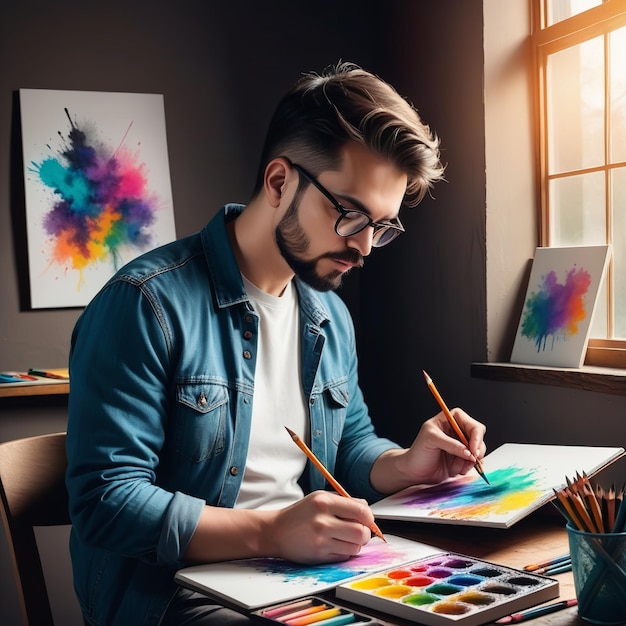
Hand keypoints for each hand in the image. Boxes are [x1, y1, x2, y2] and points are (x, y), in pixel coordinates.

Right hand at [265, 491, 373, 563]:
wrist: (275, 531)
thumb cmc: (300, 514)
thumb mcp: (319, 498)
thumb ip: (344, 501)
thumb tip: (367, 510)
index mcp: (324, 501)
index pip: (361, 511)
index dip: (369, 517)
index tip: (367, 519)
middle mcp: (322, 520)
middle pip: (361, 532)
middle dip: (365, 533)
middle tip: (359, 531)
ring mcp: (321, 540)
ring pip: (355, 547)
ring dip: (355, 544)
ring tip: (345, 538)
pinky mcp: (319, 555)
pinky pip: (344, 556)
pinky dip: (345, 552)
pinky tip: (335, 545)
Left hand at [370, 408, 486, 493]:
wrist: (415, 471)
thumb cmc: (419, 452)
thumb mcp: (431, 441)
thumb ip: (451, 445)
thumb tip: (469, 452)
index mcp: (450, 420)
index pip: (471, 424)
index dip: (475, 436)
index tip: (472, 449)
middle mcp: (458, 431)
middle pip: (479, 437)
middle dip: (477, 450)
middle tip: (472, 460)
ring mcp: (461, 445)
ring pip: (478, 452)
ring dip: (469, 462)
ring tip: (455, 467)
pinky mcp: (462, 459)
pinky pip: (474, 463)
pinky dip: (466, 468)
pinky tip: (455, 470)